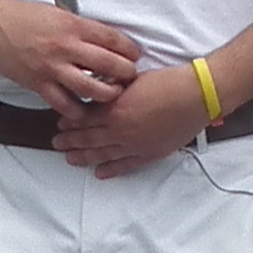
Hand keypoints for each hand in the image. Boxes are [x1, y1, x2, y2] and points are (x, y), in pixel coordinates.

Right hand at [0, 0, 141, 118]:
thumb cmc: (21, 17)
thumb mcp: (57, 13)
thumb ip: (79, 27)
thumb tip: (102, 39)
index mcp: (72, 25)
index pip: (112, 39)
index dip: (129, 50)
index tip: (135, 56)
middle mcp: (65, 46)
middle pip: (108, 64)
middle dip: (126, 74)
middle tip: (130, 78)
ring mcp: (52, 67)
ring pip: (90, 88)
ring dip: (107, 94)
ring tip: (112, 95)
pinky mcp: (38, 83)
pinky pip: (63, 103)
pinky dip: (76, 109)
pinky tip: (83, 109)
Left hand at [53, 64, 211, 176]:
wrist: (195, 96)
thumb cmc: (169, 83)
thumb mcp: (133, 79)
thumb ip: (114, 88)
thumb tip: (101, 90)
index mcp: (115, 110)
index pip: (84, 119)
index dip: (70, 123)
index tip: (60, 125)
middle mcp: (121, 131)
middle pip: (88, 139)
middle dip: (70, 142)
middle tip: (56, 145)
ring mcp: (134, 145)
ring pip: (102, 155)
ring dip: (84, 158)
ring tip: (70, 160)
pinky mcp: (149, 153)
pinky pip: (125, 166)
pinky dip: (111, 170)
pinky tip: (99, 174)